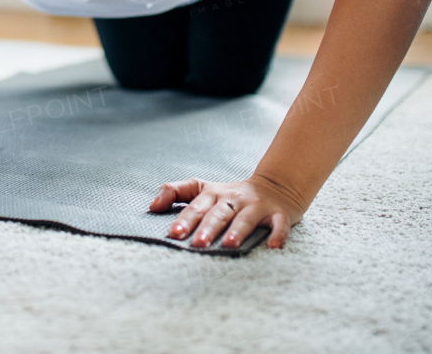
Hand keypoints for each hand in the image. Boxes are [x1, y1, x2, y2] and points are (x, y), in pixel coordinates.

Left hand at [149, 175, 305, 249]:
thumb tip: (151, 206)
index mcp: (213, 194)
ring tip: (229, 244)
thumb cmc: (230, 194)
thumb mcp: (202, 189)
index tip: (173, 233)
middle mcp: (234, 199)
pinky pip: (279, 224)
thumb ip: (175, 192)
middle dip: (207, 228)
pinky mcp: (279, 214)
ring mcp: (256, 206)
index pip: (196, 205)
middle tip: (197, 244)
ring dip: (238, 231)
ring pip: (246, 218)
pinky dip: (277, 234)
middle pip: (219, 213)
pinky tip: (273, 246)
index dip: (184, 218)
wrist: (276, 185)